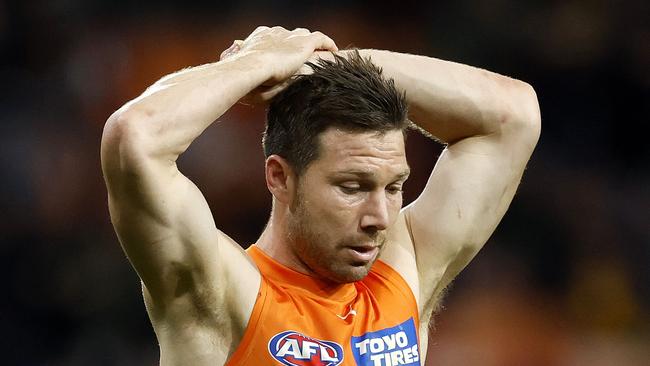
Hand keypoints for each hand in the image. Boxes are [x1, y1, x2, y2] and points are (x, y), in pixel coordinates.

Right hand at [219, 26, 337, 103]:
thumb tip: (233, 75)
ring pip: (306, 35)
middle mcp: (276, 32)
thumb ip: (242, 70)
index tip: (283, 54)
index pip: (274, 37)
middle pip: (291, 35)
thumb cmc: (240, 73)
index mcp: (260, 37)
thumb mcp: (239, 70)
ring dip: (313, 44)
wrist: (251, 67)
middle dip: (296, 43)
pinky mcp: (304, 43)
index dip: (280, 45)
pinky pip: (321, 39)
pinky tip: (333, 51)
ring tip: (320, 54)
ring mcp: (290, 36)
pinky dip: (327, 43)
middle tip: (303, 56)